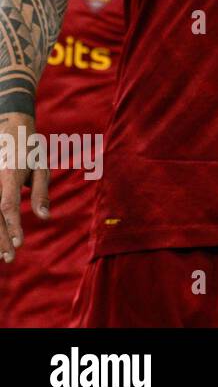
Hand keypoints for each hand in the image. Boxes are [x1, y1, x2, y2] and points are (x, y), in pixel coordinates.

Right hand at [0, 112, 48, 262]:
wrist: (9, 128)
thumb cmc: (29, 150)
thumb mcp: (41, 168)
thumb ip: (41, 192)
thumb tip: (44, 217)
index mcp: (8, 174)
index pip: (7, 205)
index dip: (11, 226)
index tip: (18, 243)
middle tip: (9, 258)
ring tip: (0, 254)